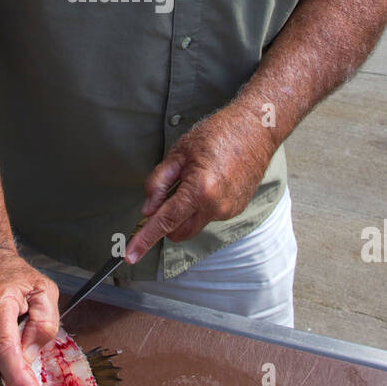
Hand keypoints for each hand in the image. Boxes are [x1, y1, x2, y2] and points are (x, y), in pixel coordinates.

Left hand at [124, 104, 273, 264]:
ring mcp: (228, 210)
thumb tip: (147, 209)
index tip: (130, 256)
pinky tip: (209, 180)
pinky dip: (201, 205)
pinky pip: (209, 215)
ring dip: (186, 211)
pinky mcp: (236, 209)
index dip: (144, 239)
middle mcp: (216, 206)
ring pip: (194, 223)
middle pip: (178, 232)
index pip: (164, 222)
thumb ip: (158, 183)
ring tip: (194, 177)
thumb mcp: (178, 153)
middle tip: (165, 194)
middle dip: (166, 223)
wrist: (255, 130)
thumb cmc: (217, 134)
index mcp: (199, 190)